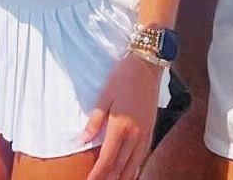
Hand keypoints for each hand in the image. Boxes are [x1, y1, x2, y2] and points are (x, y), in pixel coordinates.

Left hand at [84, 54, 160, 179]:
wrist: (147, 64)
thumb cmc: (123, 76)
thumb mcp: (104, 95)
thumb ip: (94, 121)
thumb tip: (81, 141)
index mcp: (120, 126)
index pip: (107, 160)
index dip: (97, 175)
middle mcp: (135, 134)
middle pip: (120, 167)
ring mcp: (145, 133)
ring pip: (134, 165)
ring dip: (122, 178)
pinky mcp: (151, 129)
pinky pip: (143, 156)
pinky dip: (135, 168)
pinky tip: (130, 172)